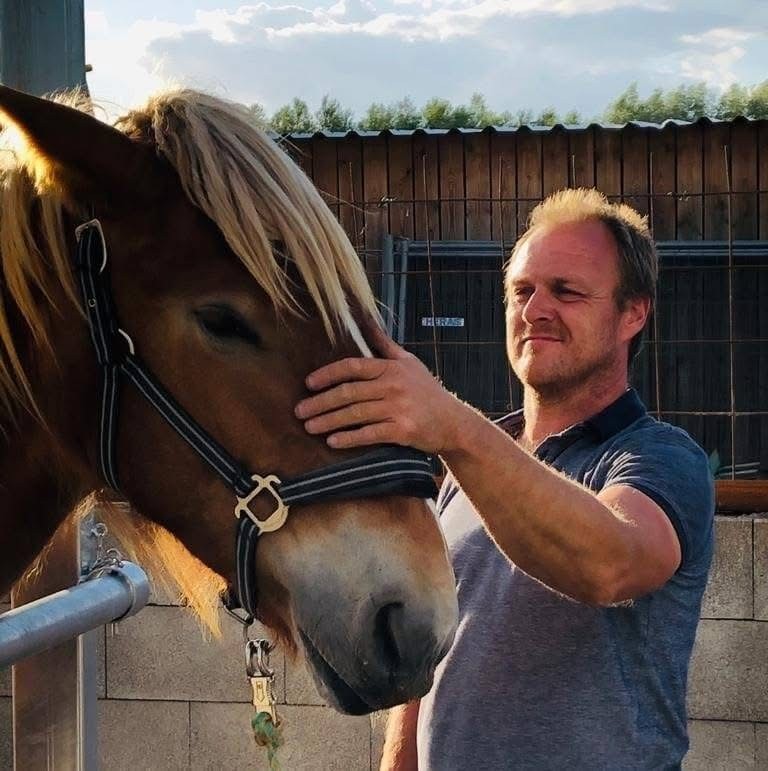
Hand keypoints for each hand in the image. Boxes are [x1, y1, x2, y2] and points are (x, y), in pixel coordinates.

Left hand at [295, 322, 463, 453]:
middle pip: (348, 393)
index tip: (309, 383)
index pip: (353, 367)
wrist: (454, 423)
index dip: (328, 374)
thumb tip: (366, 322)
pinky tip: (332, 441)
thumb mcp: (409, 363)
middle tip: (299, 411)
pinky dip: (349, 438)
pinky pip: (369, 434)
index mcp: (391, 368)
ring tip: (309, 427)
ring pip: (354, 414)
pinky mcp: (402, 430)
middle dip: (320, 402)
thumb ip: (385, 345)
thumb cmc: (428, 392)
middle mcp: (393, 385)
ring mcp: (398, 408)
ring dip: (328, 421)